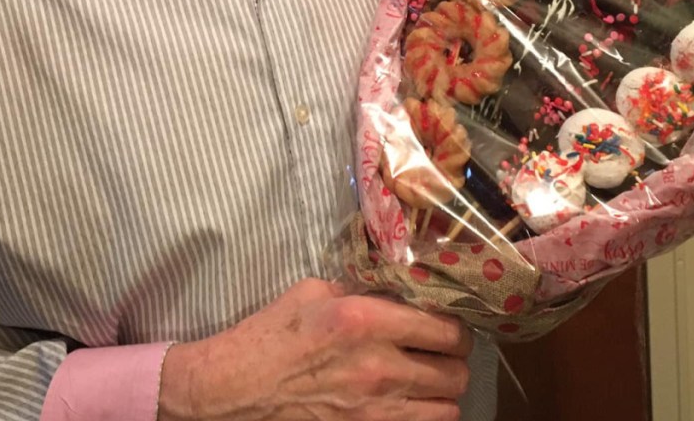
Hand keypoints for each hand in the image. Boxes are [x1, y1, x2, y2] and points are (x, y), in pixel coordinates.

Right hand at [158, 277, 471, 420]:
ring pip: (449, 406)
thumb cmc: (271, 334)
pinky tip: (413, 401)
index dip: (455, 323)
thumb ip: (359, 288)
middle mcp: (380, 367)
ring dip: (444, 389)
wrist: (237, 389)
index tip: (448, 318)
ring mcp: (377, 411)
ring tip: (429, 376)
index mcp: (366, 320)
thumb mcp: (313, 293)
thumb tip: (394, 285)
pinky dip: (428, 414)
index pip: (445, 327)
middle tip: (442, 347)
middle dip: (455, 357)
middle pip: (456, 370)